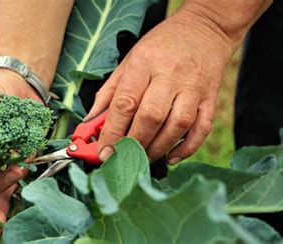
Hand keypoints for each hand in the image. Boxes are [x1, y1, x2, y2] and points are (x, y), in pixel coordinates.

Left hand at [87, 9, 235, 163]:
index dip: (112, 131)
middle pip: (150, 117)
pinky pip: (202, 128)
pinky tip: (171, 157)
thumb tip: (90, 123)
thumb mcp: (129, 61)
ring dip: (157, 148)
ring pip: (177, 126)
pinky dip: (187, 148)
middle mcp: (170, 75)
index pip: (125, 103)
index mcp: (144, 64)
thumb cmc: (160, 47)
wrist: (204, 29)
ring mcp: (194, 87)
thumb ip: (108, 92)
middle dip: (133, 143)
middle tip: (121, 158)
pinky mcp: (211, 98)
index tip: (103, 151)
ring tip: (142, 158)